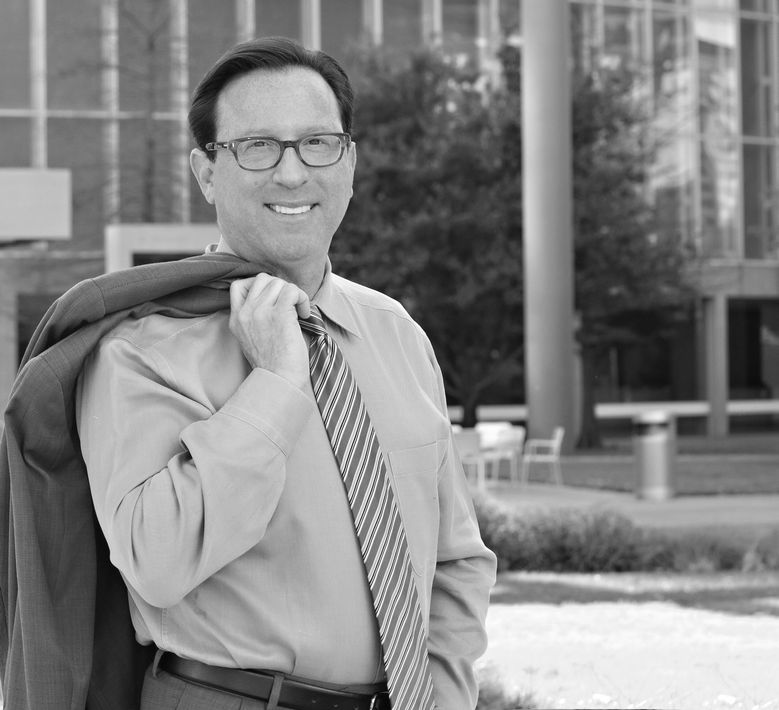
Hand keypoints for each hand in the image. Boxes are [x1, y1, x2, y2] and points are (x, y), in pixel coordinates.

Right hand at [229, 274, 311, 388]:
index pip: (238, 286)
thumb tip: (273, 298)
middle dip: (280, 287)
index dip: (259, 285)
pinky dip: (302, 298)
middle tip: (290, 305)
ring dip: (294, 294)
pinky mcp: (279, 315)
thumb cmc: (273, 364)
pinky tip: (304, 314)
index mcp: (236, 319)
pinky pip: (292, 290)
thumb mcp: (251, 339)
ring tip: (299, 311)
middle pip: (262, 279)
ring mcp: (261, 312)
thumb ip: (254, 319)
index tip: (274, 298)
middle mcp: (245, 313)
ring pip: (279, 283)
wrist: (279, 380)